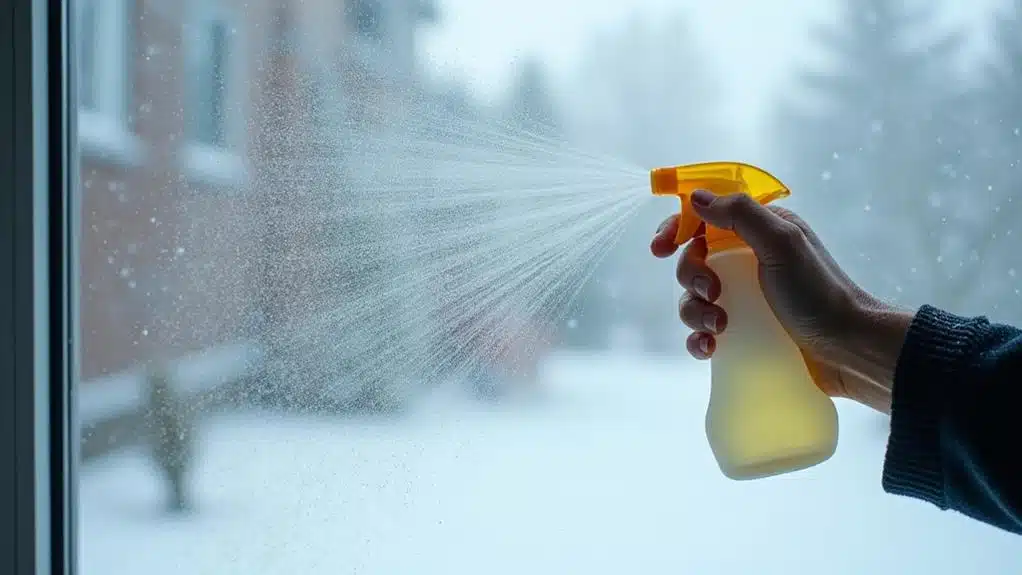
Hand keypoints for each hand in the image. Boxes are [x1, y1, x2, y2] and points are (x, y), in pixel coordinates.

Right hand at [650, 190, 911, 412]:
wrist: (849, 350)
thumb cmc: (820, 292)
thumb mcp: (782, 244)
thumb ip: (740, 215)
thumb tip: (696, 197)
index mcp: (760, 232)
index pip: (706, 218)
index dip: (678, 228)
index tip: (661, 248)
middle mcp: (750, 261)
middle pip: (694, 260)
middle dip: (690, 277)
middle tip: (711, 292)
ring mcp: (746, 298)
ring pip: (694, 298)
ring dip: (694, 312)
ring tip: (719, 327)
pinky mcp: (744, 332)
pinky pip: (703, 332)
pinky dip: (698, 339)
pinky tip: (709, 348)